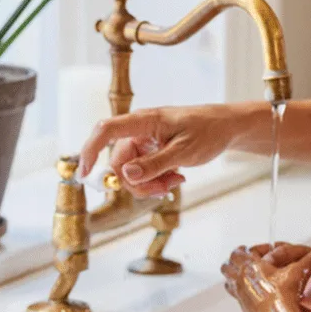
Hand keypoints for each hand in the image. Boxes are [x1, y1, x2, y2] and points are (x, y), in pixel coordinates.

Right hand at [78, 104, 241, 196]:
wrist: (226, 128)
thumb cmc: (208, 132)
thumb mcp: (185, 151)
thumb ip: (156, 164)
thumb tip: (126, 175)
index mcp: (144, 121)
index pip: (106, 130)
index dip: (90, 150)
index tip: (84, 174)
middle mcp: (138, 131)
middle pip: (119, 164)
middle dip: (138, 183)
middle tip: (165, 189)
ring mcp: (144, 142)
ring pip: (131, 172)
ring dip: (149, 184)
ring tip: (175, 182)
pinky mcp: (151, 152)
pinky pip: (143, 172)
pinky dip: (156, 181)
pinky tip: (176, 178)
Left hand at [221, 243, 310, 311]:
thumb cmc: (285, 297)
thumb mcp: (298, 272)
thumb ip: (308, 260)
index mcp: (249, 267)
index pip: (238, 252)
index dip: (249, 249)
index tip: (262, 250)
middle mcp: (240, 280)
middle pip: (227, 266)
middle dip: (237, 262)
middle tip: (251, 261)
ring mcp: (240, 296)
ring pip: (229, 282)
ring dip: (237, 277)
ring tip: (253, 277)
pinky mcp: (244, 309)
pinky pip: (237, 295)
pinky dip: (244, 291)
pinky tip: (259, 293)